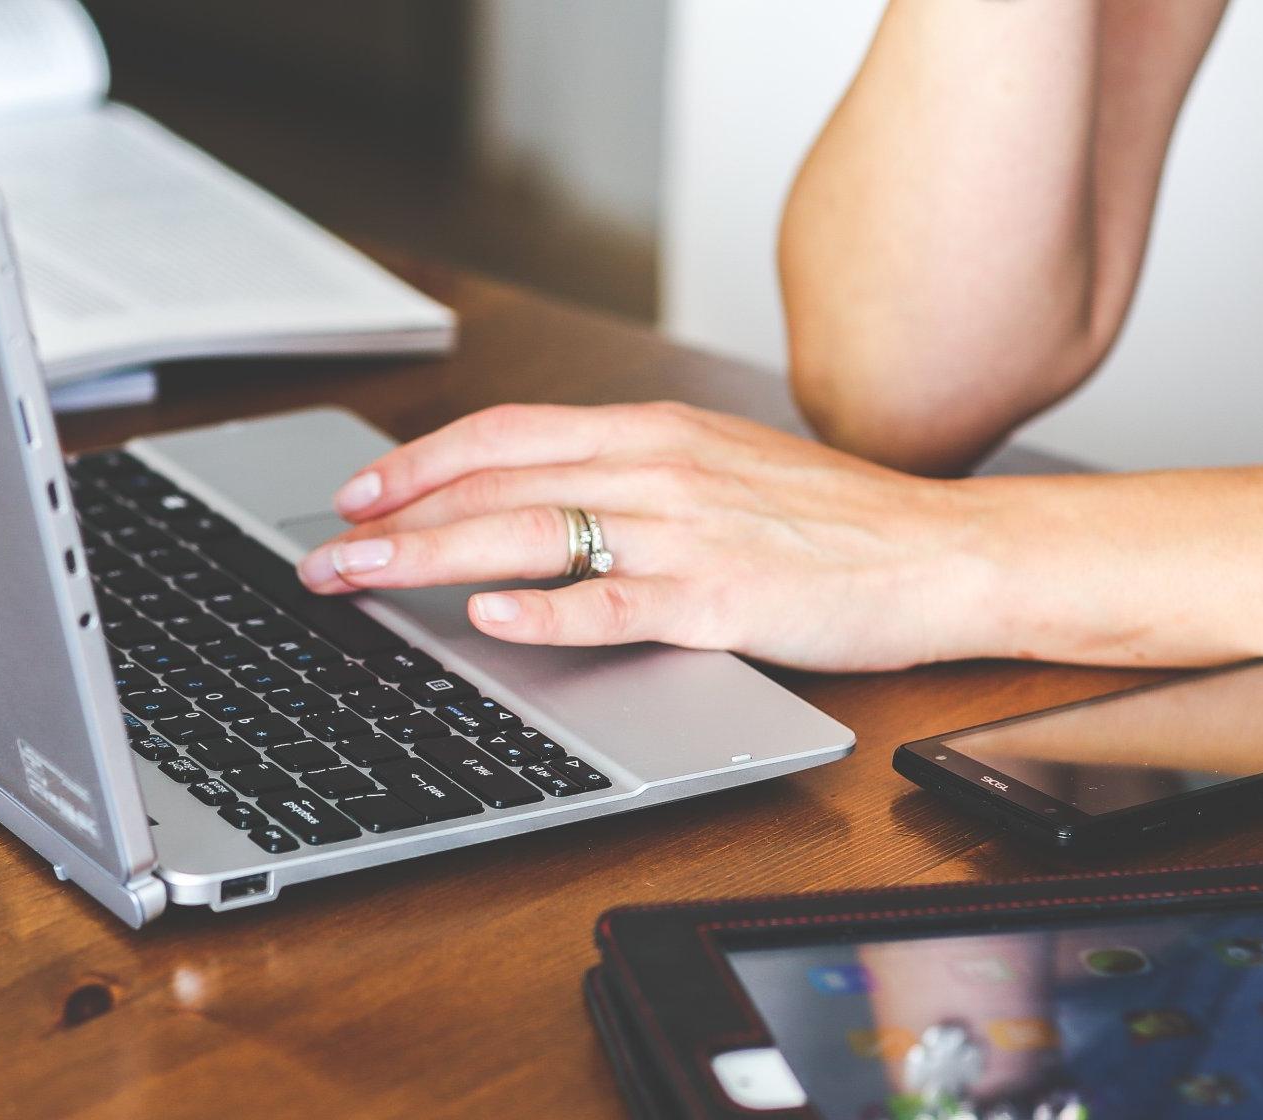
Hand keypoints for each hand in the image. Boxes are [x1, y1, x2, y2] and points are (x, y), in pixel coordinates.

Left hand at [294, 402, 1006, 671]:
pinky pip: (613, 603)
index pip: (506, 433)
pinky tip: (489, 621)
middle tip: (322, 554)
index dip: (420, 461)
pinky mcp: (717, 600)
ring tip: (362, 578)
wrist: (940, 552)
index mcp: (652, 432)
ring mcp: (684, 533)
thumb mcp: (717, 466)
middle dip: (394, 519)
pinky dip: (544, 611)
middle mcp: (656, 470)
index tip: (357, 491)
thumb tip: (532, 498)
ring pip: (530, 534)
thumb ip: (627, 475)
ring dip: (430, 559)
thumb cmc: (830, 521)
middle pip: (494, 483)